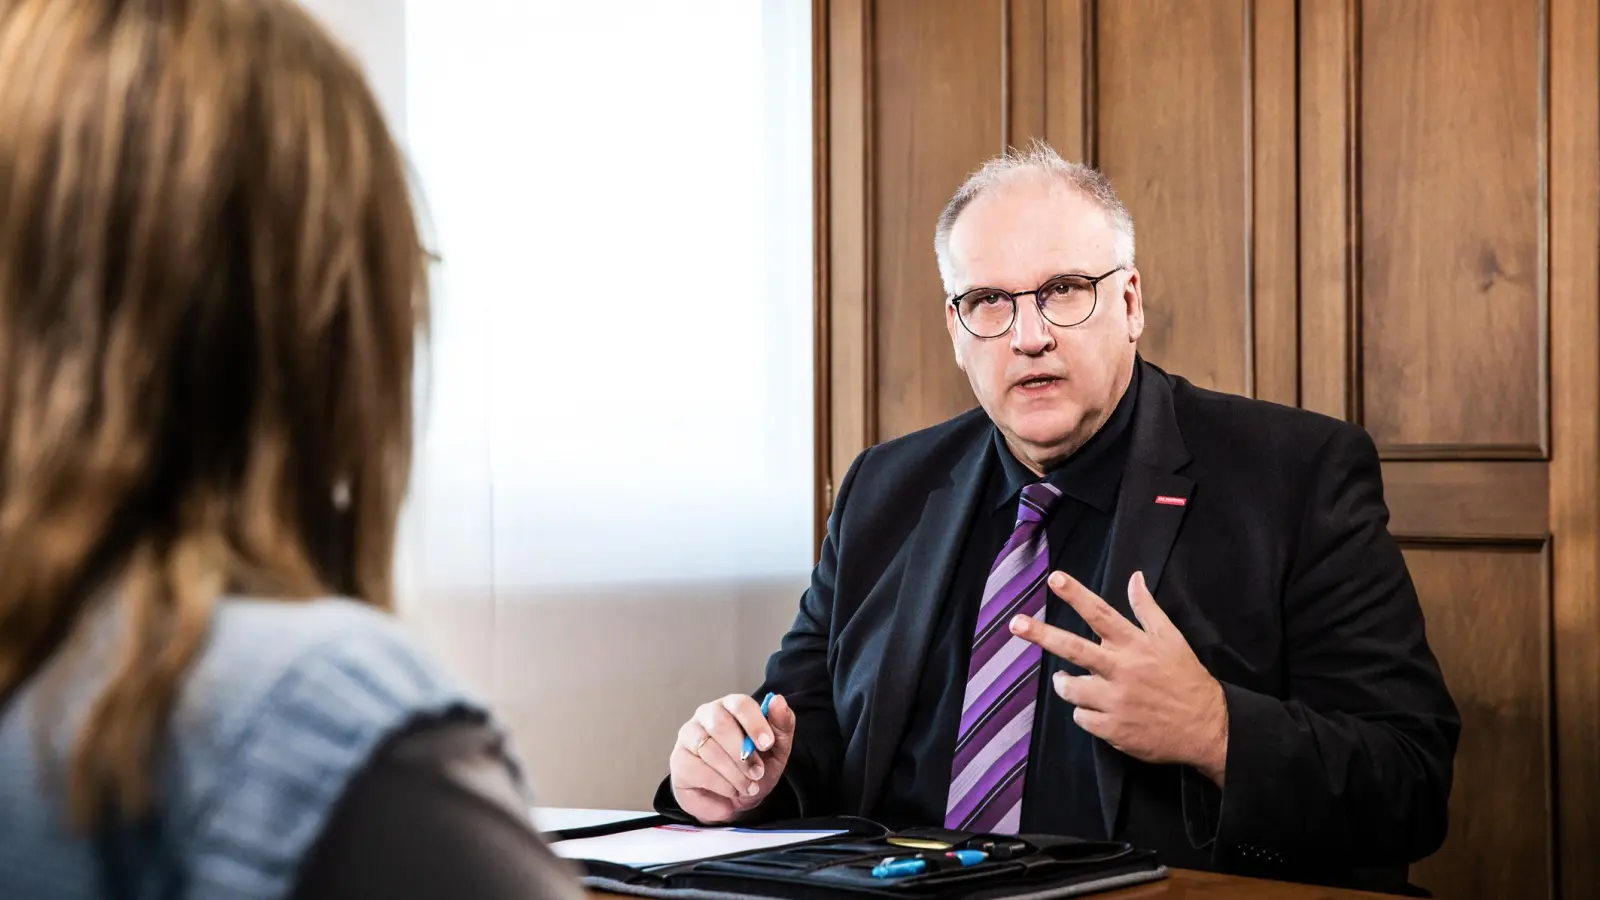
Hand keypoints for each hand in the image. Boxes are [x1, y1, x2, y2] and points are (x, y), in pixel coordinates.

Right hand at [669, 693, 796, 823]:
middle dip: (742, 753)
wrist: (734, 800)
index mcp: (731, 707)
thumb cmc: (754, 768)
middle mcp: (706, 715)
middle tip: (757, 773)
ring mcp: (688, 736)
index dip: (755, 723)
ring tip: (748, 786)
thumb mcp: (776, 750)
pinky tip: (730, 791)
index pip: (739, 704)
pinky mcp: (678, 760)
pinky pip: (697, 769)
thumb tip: (778, 701)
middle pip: (720, 724)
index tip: (768, 744)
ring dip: (734, 773)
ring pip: (709, 749)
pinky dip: (720, 785)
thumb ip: (781, 725)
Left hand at [1010, 571, 1229, 784]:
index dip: (1076, 594)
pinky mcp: (1113, 729)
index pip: (1100, 614)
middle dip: (1041, 634)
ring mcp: (1115, 701)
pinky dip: (1084, 711)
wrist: (1207, 728)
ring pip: (1070, 688)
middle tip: (1015, 623)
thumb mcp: (1172, 638)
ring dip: (1063, 683)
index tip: (1055, 578)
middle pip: (1073, 648)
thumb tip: (1134, 577)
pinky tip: (1096, 709)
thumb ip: (1147, 609)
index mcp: (1136, 645)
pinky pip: (1081, 717)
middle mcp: (1122, 670)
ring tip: (1066, 680)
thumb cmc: (1187, 679)